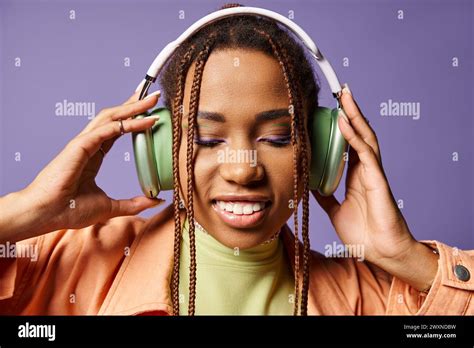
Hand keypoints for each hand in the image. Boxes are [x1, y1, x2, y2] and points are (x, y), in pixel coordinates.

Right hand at [1, 92, 163, 242]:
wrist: (46, 214)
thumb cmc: (69, 210)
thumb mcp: (111, 207)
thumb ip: (135, 203)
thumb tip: (157, 200)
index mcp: (93, 155)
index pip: (117, 130)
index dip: (133, 119)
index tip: (150, 112)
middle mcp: (89, 144)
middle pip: (115, 118)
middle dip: (135, 104)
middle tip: (154, 96)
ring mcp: (84, 143)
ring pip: (111, 117)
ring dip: (132, 107)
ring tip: (151, 99)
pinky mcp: (80, 146)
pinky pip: (107, 130)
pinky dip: (127, 123)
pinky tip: (144, 120)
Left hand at [312, 84, 437, 290]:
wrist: (379, 251)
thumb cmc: (363, 232)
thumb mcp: (335, 209)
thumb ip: (325, 195)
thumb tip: (310, 184)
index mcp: (356, 174)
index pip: (350, 142)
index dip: (343, 125)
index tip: (331, 108)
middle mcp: (366, 169)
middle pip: (359, 133)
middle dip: (351, 111)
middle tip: (340, 91)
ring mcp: (373, 173)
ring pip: (365, 137)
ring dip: (355, 116)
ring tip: (344, 96)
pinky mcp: (377, 180)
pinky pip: (365, 153)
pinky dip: (354, 137)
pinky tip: (344, 123)